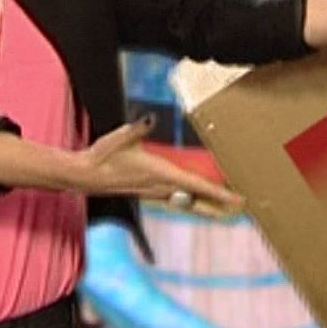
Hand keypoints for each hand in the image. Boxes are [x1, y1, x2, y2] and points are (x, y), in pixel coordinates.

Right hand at [71, 118, 244, 217]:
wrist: (85, 175)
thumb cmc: (103, 155)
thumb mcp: (121, 137)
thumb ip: (137, 127)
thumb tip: (148, 118)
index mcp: (159, 173)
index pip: (195, 185)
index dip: (218, 193)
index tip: (236, 200)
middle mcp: (160, 187)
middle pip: (196, 201)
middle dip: (219, 206)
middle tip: (241, 209)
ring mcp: (155, 193)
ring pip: (187, 203)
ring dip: (207, 206)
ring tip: (225, 208)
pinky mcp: (149, 194)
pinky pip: (177, 201)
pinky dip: (191, 203)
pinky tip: (196, 202)